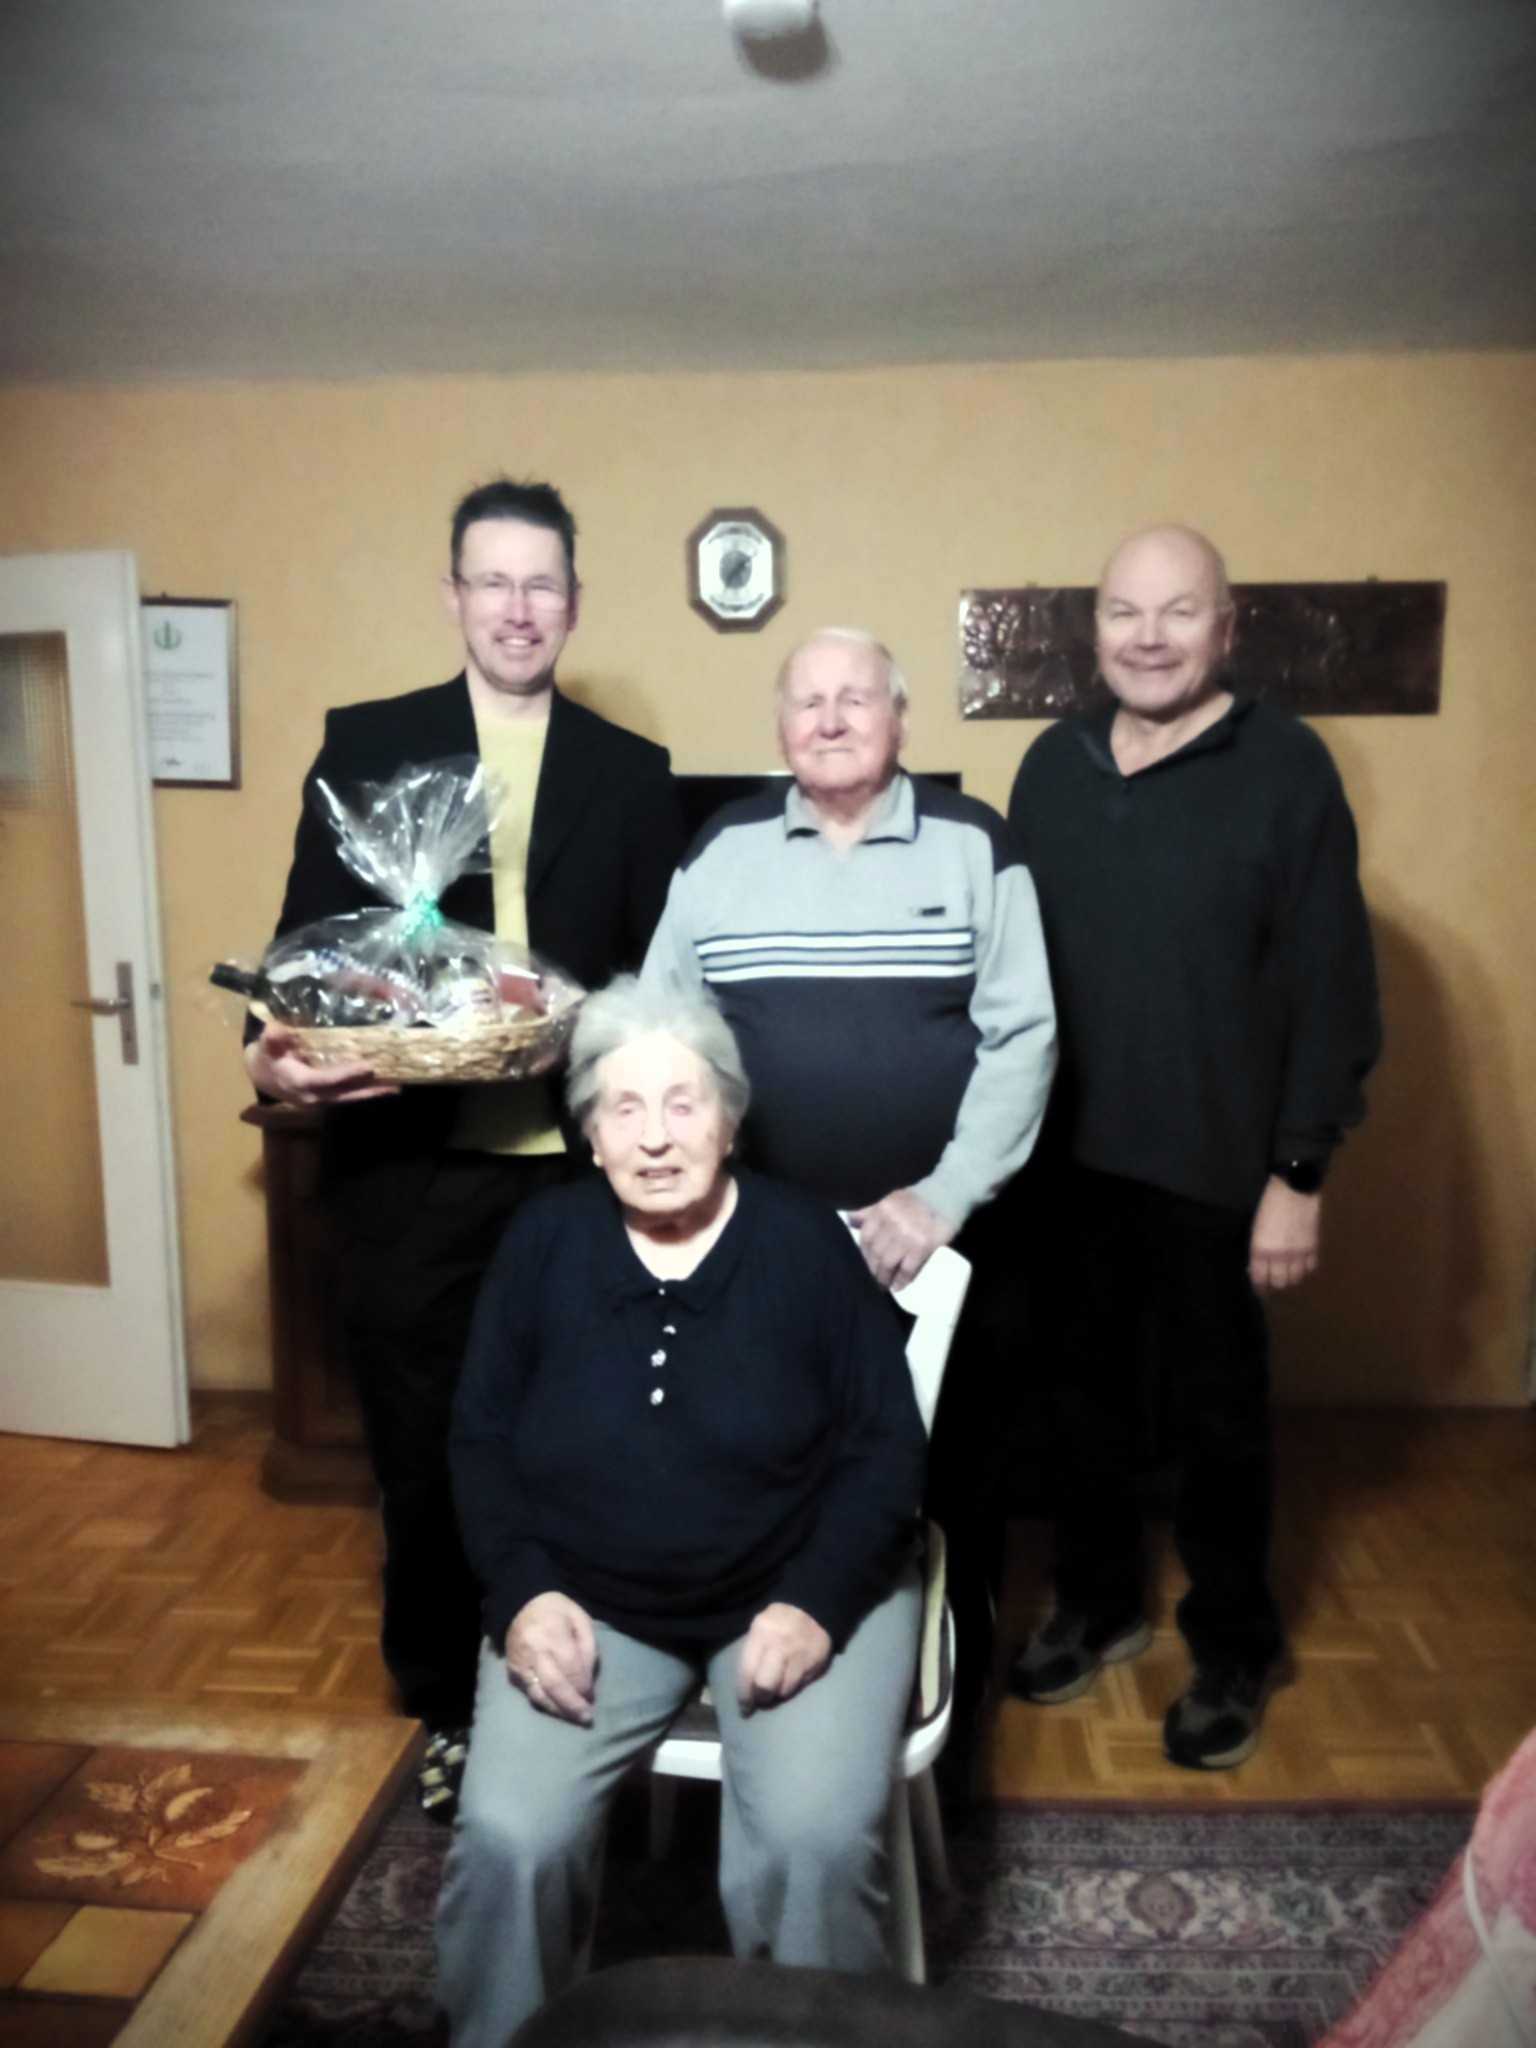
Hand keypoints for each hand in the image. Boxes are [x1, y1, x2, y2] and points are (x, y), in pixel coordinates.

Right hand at [244, 1020, 399, 1105]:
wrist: (263, 1078)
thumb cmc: (268, 1059)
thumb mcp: (266, 1046)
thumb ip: (272, 1038)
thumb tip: (277, 1029)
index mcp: (300, 1082)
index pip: (326, 1080)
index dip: (346, 1074)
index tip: (367, 1067)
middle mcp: (313, 1095)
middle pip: (345, 1095)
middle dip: (369, 1091)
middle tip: (394, 1087)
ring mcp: (321, 1099)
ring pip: (349, 1097)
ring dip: (371, 1093)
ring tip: (396, 1087)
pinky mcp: (326, 1098)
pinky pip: (348, 1095)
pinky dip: (364, 1091)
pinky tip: (383, 1085)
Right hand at [504, 1593, 597, 1724]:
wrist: (521, 1606)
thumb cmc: (557, 1612)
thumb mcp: (580, 1620)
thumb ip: (587, 1649)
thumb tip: (587, 1682)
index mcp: (553, 1632)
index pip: (570, 1667)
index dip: (582, 1685)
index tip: (592, 1696)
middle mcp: (534, 1650)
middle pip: (554, 1684)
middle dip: (571, 1704)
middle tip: (586, 1717)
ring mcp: (520, 1664)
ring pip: (539, 1694)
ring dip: (558, 1710)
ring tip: (574, 1719)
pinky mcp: (512, 1673)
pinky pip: (529, 1694)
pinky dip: (545, 1705)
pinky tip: (558, 1710)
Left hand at [734, 1603, 831, 1713]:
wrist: (813, 1609)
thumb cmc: (778, 1620)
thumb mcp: (759, 1627)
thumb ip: (752, 1652)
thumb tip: (746, 1684)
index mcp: (762, 1634)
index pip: (748, 1672)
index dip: (744, 1695)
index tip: (744, 1707)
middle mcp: (780, 1647)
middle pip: (766, 1686)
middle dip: (761, 1698)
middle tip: (761, 1699)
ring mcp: (800, 1656)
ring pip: (785, 1691)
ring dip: (778, 1694)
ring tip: (776, 1689)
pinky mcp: (816, 1664)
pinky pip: (801, 1686)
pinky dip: (793, 1687)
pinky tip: (790, 1680)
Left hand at [847, 1188, 955, 1290]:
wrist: (946, 1198)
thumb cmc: (915, 1201)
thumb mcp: (889, 1199)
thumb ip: (869, 1211)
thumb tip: (849, 1220)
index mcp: (882, 1209)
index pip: (865, 1236)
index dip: (864, 1253)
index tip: (866, 1262)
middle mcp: (891, 1222)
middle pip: (875, 1252)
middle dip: (873, 1268)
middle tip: (874, 1277)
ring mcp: (907, 1236)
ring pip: (888, 1263)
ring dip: (884, 1277)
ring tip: (885, 1284)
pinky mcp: (922, 1247)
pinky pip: (906, 1269)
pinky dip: (901, 1280)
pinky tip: (899, 1285)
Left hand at [1249, 1177, 1321, 1293]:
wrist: (1293, 1188)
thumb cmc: (1267, 1203)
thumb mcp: (1254, 1227)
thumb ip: (1256, 1247)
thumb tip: (1255, 1264)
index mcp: (1260, 1250)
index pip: (1260, 1278)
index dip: (1259, 1288)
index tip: (1258, 1292)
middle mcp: (1280, 1256)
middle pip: (1279, 1283)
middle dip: (1274, 1287)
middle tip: (1272, 1287)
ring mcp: (1298, 1253)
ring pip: (1296, 1278)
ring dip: (1290, 1280)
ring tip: (1287, 1278)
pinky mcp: (1312, 1247)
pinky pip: (1310, 1268)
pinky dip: (1305, 1270)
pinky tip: (1301, 1267)